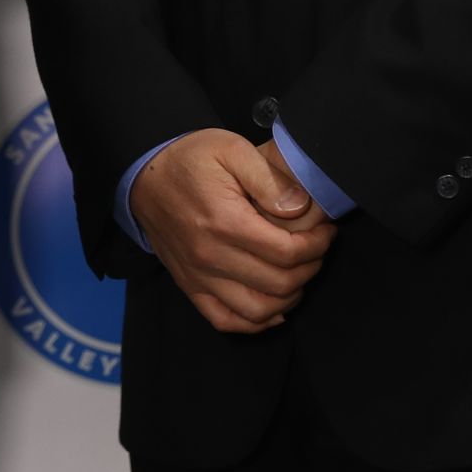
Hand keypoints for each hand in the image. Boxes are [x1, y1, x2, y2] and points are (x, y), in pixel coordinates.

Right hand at [131, 131, 336, 335]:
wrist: (144, 174)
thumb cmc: (191, 159)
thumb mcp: (232, 149)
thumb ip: (269, 178)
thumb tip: (299, 208)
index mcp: (223, 221)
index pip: (286, 252)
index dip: (317, 246)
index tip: (326, 231)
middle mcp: (209, 256)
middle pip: (278, 283)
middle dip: (310, 268)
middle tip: (317, 249)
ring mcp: (198, 276)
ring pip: (257, 311)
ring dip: (289, 297)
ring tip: (299, 274)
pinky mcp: (189, 286)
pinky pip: (226, 321)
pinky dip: (256, 322)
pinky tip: (273, 305)